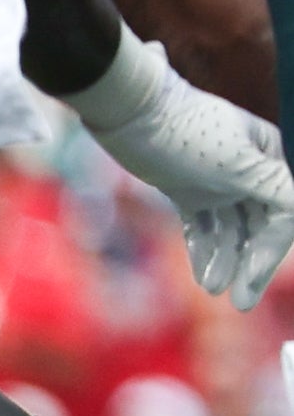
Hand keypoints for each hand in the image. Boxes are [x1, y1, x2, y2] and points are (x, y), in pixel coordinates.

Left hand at [73, 35, 293, 306]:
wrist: (135, 112)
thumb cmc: (189, 133)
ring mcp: (219, 180)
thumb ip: (275, 189)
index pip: (281, 215)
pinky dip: (203, 248)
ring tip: (213, 290)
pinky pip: (203, 224)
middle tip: (238, 303)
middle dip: (248, 264)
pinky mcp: (189, 188)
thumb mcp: (239, 165)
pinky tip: (203, 275)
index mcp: (270, 158)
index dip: (267, 252)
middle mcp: (250, 169)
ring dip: (224, 260)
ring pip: (229, 228)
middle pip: (258, 225)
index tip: (248, 281)